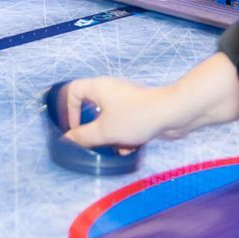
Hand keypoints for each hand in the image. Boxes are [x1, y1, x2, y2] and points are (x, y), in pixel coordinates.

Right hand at [56, 75, 189, 150]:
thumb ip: (83, 136)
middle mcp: (110, 90)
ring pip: (109, 118)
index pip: (73, 91)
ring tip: (112, 148)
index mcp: (98, 88)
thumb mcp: (104, 131)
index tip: (76, 128)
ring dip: (108, 135)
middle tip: (92, 141)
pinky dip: (123, 136)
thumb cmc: (135, 117)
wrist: (171, 114)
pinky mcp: (139, 111)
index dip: (69, 110)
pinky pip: (124, 123)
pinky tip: (128, 149)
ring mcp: (126, 100)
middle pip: (92, 107)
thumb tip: (67, 140)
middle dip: (92, 128)